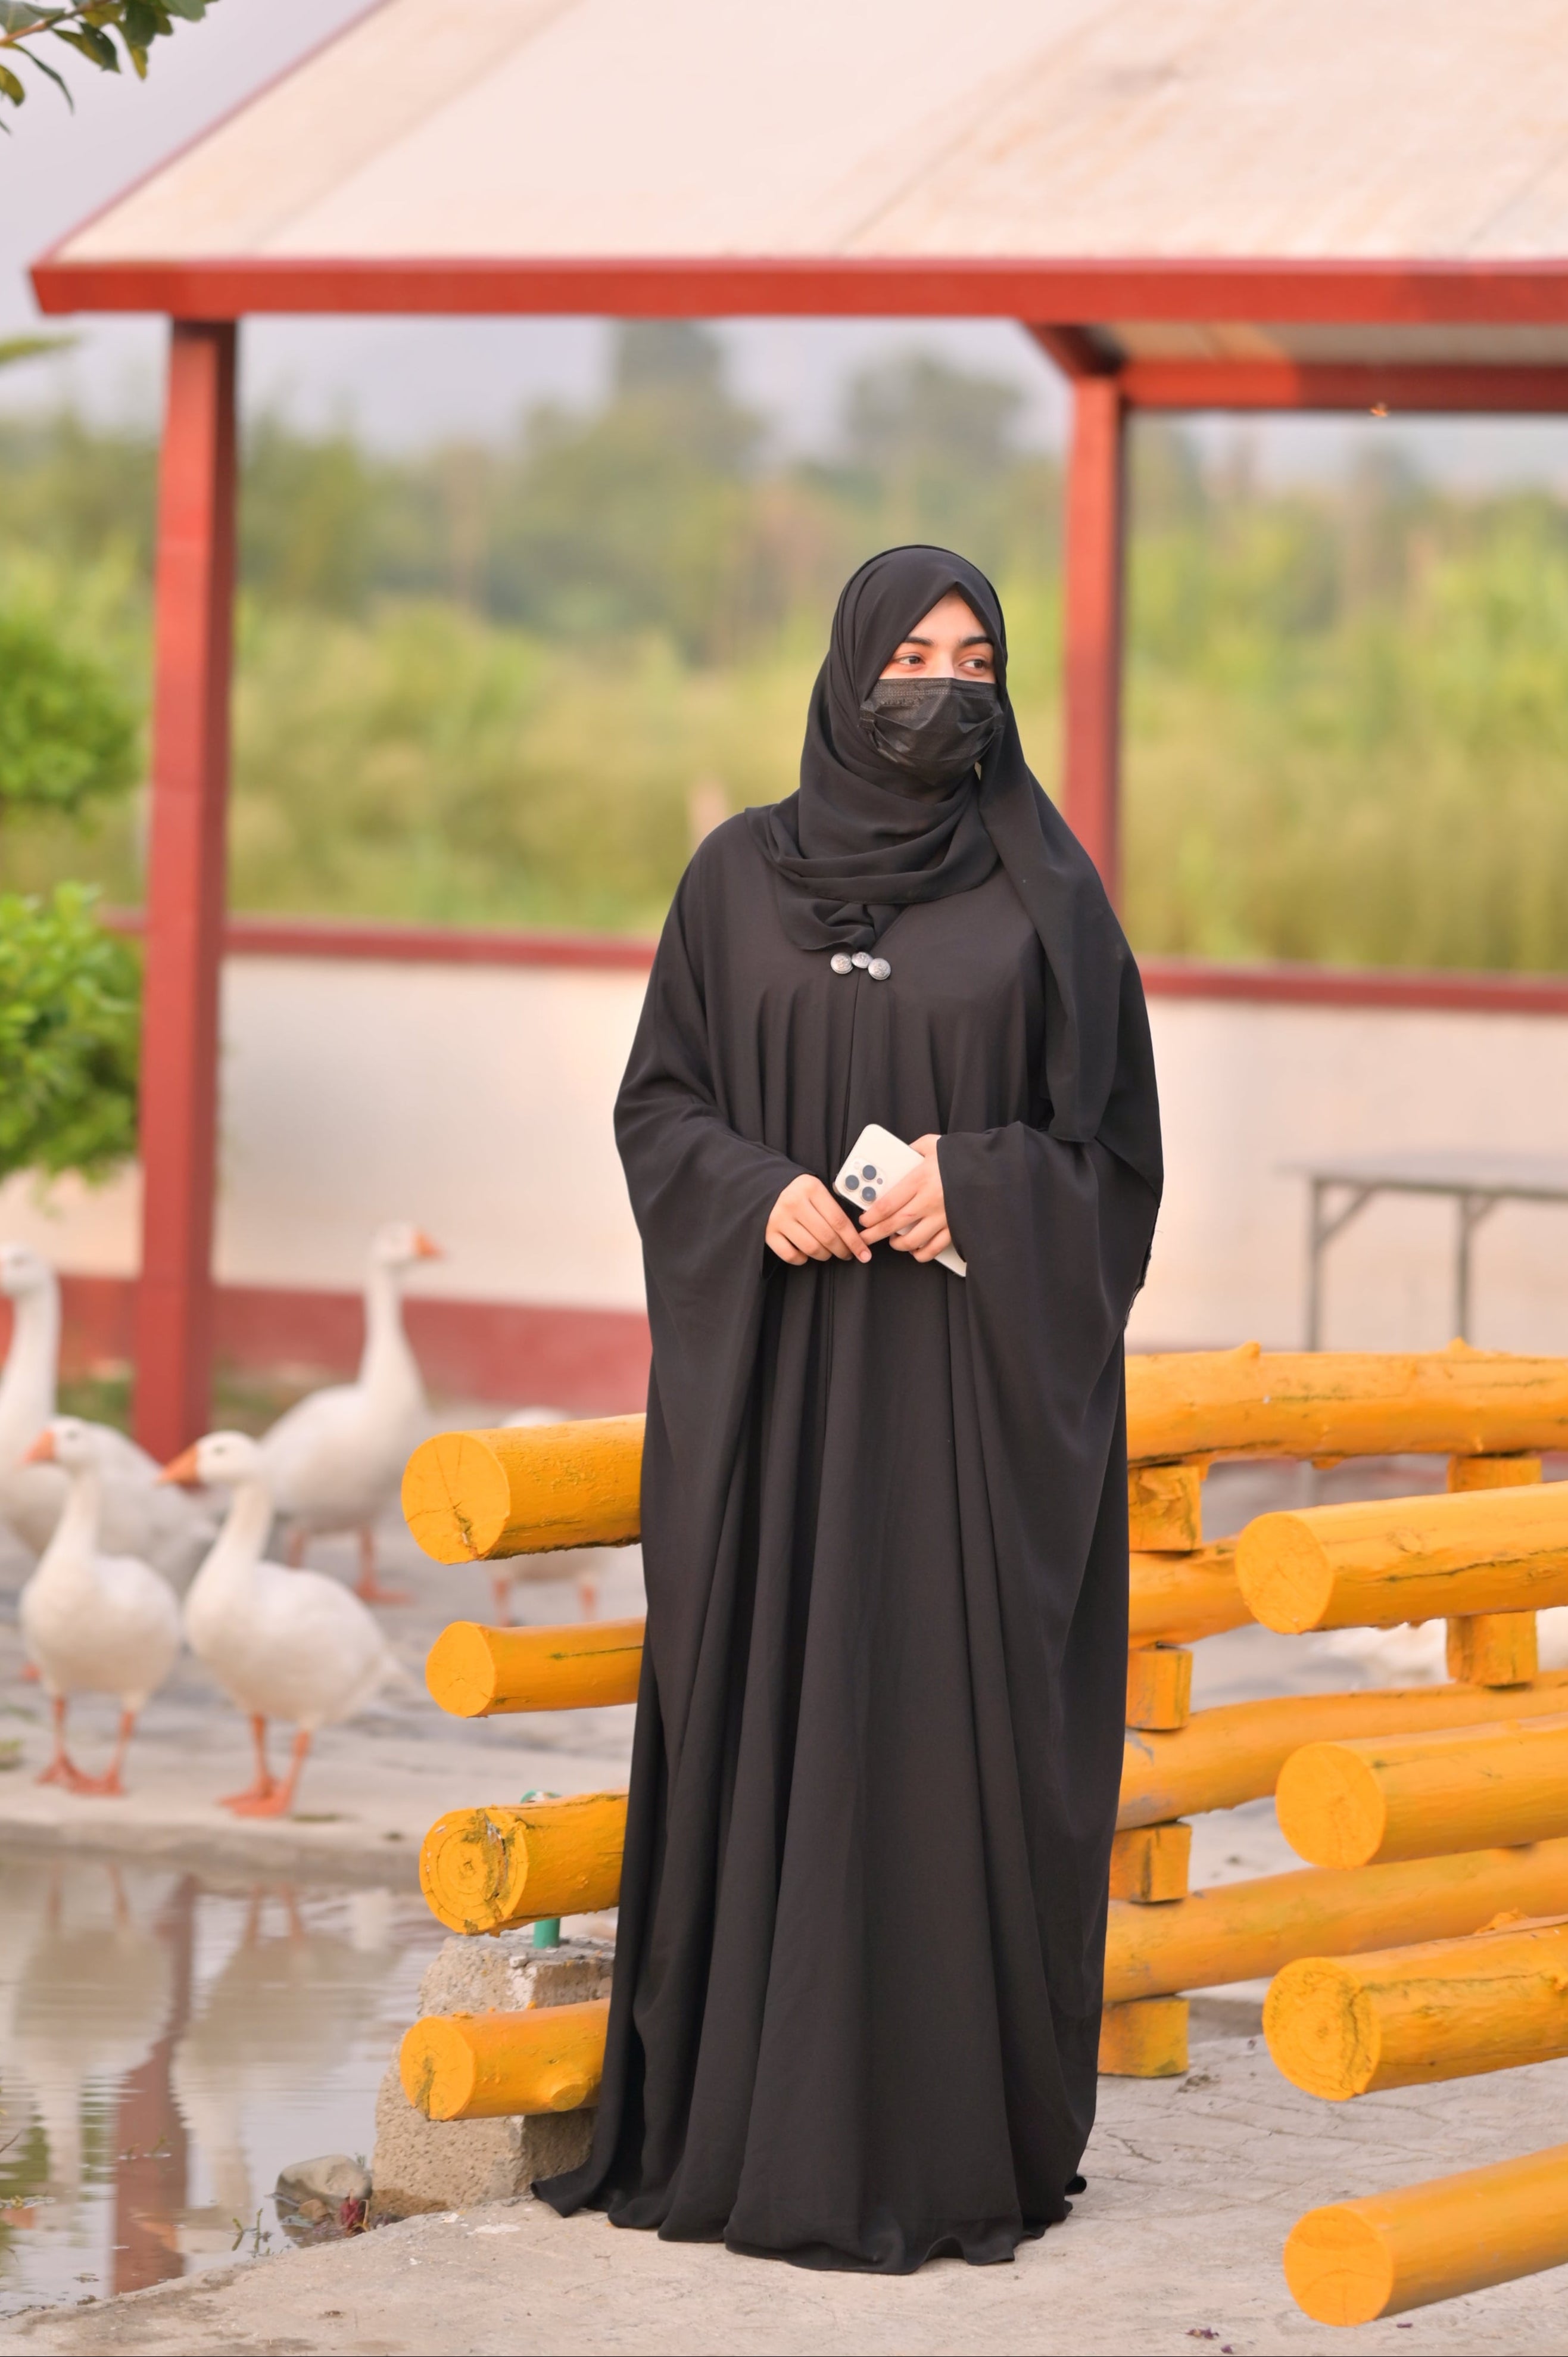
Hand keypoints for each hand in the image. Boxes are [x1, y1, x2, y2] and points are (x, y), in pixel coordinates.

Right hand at [766, 1173, 871, 1265]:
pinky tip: (806, 1254)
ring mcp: (779, 1219)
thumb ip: (832, 1207)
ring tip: (827, 1252)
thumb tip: (855, 1235)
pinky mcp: (768, 1232)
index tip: (864, 1253)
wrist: (764, 1185)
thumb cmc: (798, 1191)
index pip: (839, 1221)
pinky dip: (802, 1259)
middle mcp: (794, 1203)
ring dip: (824, 1255)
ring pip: (811, 1248)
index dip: (854, 1241)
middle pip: (827, 1237)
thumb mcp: (816, 1189)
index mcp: (811, 1189)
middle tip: (846, 1254)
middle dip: (842, 1250)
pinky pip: (790, 1255)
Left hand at [854, 1134, 953, 1262]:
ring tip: (893, 1241)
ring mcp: (943, 1216)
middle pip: (895, 1223)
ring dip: (899, 1244)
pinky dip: (923, 1253)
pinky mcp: (955, 1226)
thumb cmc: (962, 1156)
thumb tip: (902, 1152)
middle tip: (866, 1237)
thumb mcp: (934, 1144)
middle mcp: (929, 1201)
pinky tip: (916, 1250)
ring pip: (914, 1239)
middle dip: (876, 1233)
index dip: (872, 1215)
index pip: (888, 1203)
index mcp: (920, 1180)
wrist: (993, 1168)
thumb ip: (914, 1149)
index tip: (864, 1220)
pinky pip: (936, 1247)